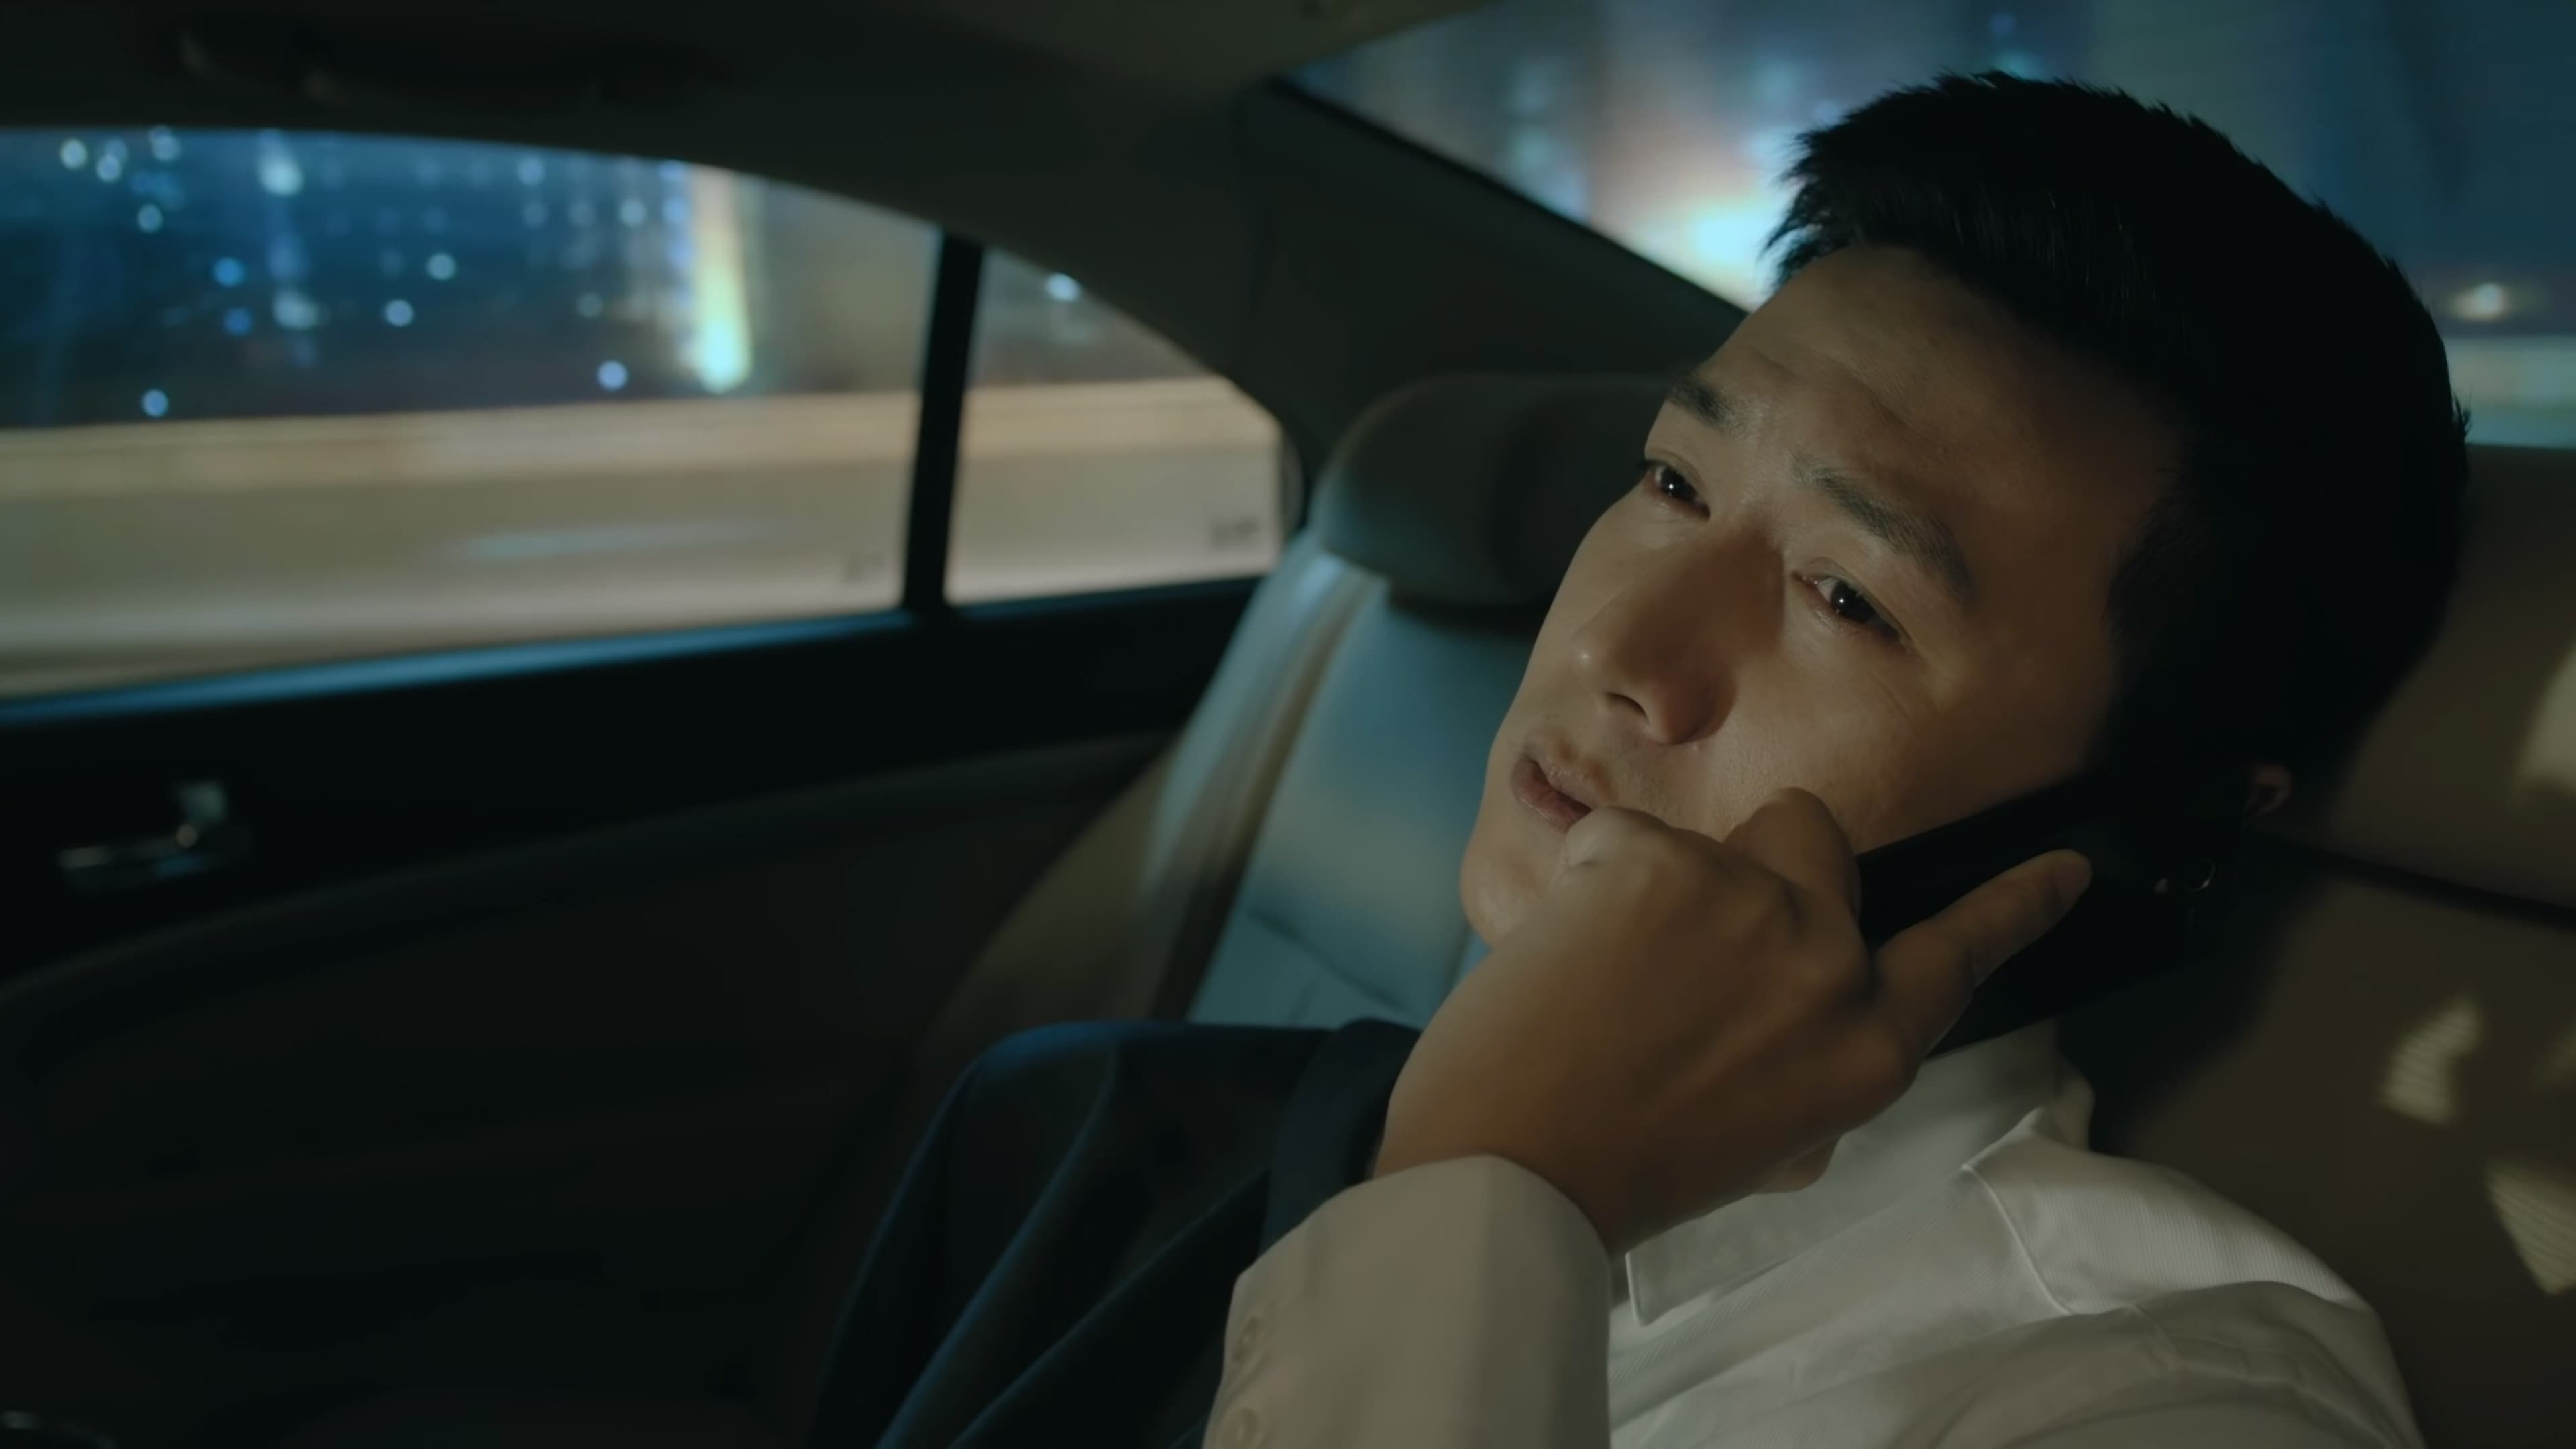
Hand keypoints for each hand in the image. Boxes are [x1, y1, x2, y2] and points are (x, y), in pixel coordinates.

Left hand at [1374, 789, 2090, 1254]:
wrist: (1511, 1162)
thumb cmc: (1624, 1166)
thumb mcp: (1763, 1138)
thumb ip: (1804, 1055)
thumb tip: (1781, 1000)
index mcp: (1864, 1054)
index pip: (1959, 958)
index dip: (2014, 909)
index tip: (2067, 865)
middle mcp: (1829, 970)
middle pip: (1821, 844)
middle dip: (1765, 866)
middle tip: (1690, 935)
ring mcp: (1750, 903)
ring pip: (1715, 837)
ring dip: (1664, 882)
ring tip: (1604, 975)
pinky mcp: (1659, 860)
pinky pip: (1620, 836)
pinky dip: (1587, 881)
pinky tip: (1561, 956)